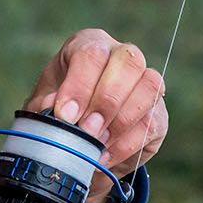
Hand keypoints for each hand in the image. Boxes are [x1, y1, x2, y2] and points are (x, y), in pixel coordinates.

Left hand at [25, 28, 167, 202]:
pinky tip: (104, 157)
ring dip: (121, 121)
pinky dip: (126, 144)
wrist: (77, 140)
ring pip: (149, 88)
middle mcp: (122, 56)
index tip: (65, 116)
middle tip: (86, 130)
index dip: (80, 85)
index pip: (92, 53)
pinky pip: (151, 124)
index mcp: (90, 45)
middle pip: (128, 62)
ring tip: (96, 145)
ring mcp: (145, 82)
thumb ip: (46, 106)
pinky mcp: (157, 113)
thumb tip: (59, 114)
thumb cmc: (59, 111)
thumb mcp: (44, 105)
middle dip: (107, 100)